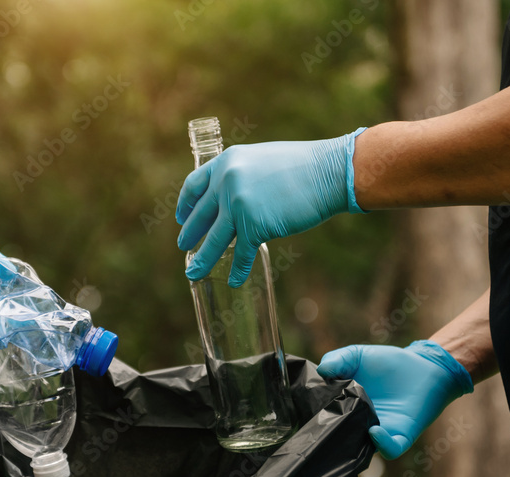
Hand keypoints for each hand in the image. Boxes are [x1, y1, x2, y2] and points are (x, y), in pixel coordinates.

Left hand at [176, 128, 366, 286]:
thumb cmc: (302, 166)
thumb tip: (233, 200)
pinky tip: (234, 281)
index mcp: (226, 162)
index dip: (185, 203)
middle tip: (183, 246)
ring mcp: (238, 204)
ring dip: (202, 259)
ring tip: (192, 272)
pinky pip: (241, 254)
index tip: (180, 216)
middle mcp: (226, 182)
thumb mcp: (260, 161)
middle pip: (200, 215)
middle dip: (190, 234)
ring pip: (214, 240)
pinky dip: (238, 270)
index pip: (194, 185)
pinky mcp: (254, 225)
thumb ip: (241, 177)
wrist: (329, 172)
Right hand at [316, 340, 473, 458]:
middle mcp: (359, 424)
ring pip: (362, 449)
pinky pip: (390, 449)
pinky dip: (382, 444)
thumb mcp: (356, 356)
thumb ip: (337, 360)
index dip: (316, 416)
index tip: (307, 409)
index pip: (325, 419)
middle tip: (320, 425)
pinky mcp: (401, 435)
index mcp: (345, 407)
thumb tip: (321, 372)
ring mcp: (379, 432)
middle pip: (340, 438)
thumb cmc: (388, 363)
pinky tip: (374, 430)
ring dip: (353, 442)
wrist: (424, 366)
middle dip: (329, 435)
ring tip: (346, 426)